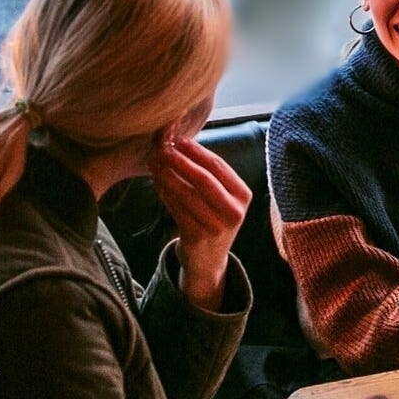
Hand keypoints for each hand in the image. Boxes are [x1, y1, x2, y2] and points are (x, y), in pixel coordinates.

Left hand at [152, 136, 250, 311]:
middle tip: (162, 148)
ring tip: (154, 163)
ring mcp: (217, 226)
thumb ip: (208, 172)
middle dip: (181, 161)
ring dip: (168, 175)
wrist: (209, 259)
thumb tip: (180, 141)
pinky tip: (157, 182)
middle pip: (204, 179)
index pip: (218, 166)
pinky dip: (165, 193)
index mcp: (243, 195)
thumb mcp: (221, 197)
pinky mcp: (198, 237)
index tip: (178, 139)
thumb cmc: (213, 218)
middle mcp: (234, 211)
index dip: (196, 151)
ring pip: (187, 194)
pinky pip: (177, 209)